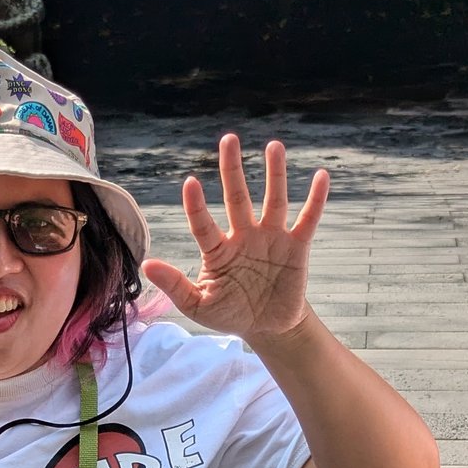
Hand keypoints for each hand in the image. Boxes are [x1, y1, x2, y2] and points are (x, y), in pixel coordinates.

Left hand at [142, 135, 327, 344]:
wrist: (267, 328)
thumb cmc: (230, 314)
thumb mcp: (198, 306)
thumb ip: (175, 286)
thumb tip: (146, 265)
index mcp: (218, 249)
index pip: (203, 223)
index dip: (196, 205)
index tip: (190, 182)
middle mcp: (244, 235)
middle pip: (237, 197)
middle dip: (232, 169)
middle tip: (229, 139)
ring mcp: (271, 238)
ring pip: (273, 200)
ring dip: (274, 174)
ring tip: (273, 146)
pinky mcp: (296, 246)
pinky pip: (307, 219)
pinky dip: (315, 199)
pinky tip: (321, 176)